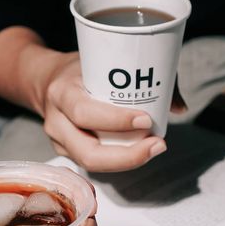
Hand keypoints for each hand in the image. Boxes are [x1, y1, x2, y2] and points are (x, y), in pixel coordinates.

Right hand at [42, 53, 168, 171]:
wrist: (46, 81)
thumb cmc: (80, 68)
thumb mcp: (103, 61)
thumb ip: (142, 77)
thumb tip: (178, 107)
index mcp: (62, 92)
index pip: (84, 112)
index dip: (115, 121)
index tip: (146, 120)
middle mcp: (56, 121)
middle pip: (87, 152)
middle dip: (126, 155)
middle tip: (157, 145)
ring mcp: (59, 141)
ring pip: (90, 163)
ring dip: (126, 160)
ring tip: (153, 148)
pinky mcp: (66, 152)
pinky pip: (92, 163)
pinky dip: (118, 160)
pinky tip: (138, 152)